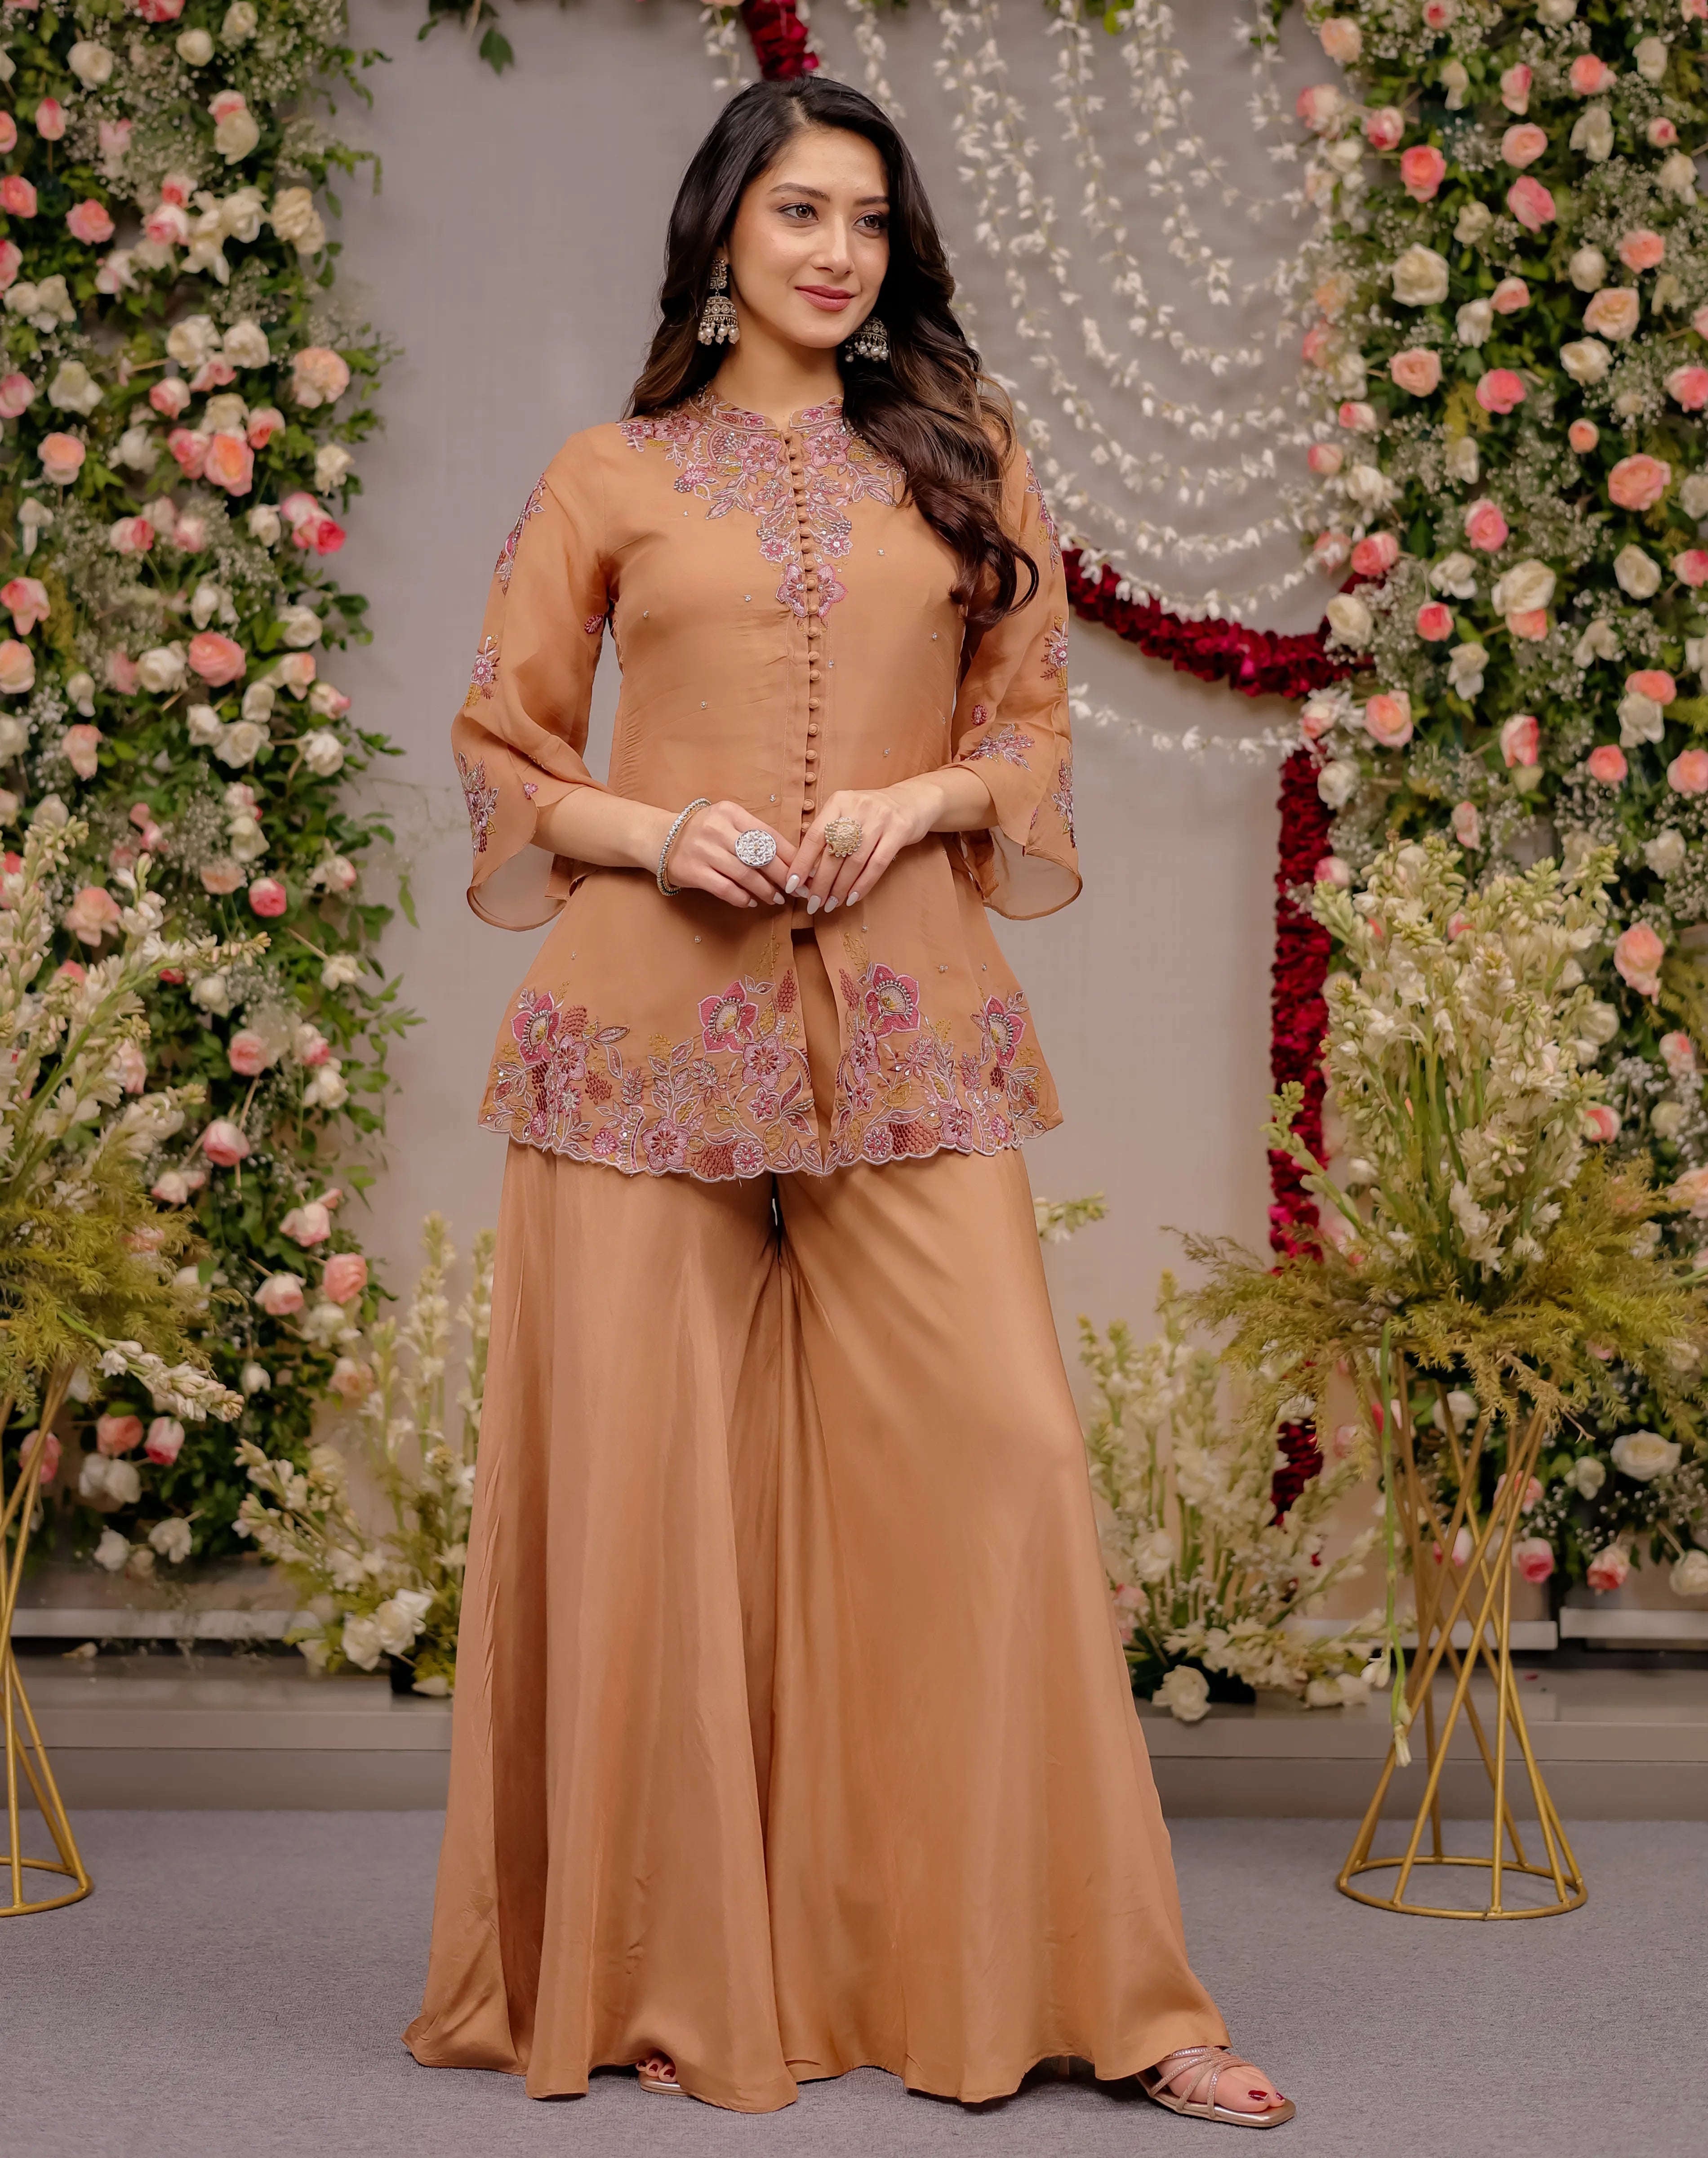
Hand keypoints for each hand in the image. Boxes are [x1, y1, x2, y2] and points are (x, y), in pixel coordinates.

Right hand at [664, 799, 796, 909]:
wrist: (660, 838)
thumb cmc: (704, 832)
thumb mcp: (728, 823)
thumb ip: (754, 836)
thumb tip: (792, 860)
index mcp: (731, 813)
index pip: (770, 836)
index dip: (791, 857)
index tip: (804, 873)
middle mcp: (717, 829)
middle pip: (761, 856)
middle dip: (783, 876)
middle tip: (796, 890)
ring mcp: (704, 850)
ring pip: (746, 875)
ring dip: (766, 890)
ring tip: (776, 898)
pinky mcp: (693, 871)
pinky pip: (726, 889)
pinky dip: (743, 898)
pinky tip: (751, 901)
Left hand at [787, 772, 990, 913]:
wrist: (912, 801)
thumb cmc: (872, 814)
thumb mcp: (848, 814)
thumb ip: (829, 836)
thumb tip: (806, 872)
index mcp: (839, 802)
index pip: (815, 836)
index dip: (801, 863)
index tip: (792, 885)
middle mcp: (858, 807)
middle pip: (833, 852)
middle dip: (821, 882)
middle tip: (813, 903)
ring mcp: (880, 818)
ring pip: (854, 861)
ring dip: (840, 888)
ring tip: (831, 904)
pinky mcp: (899, 831)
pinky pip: (877, 864)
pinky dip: (863, 884)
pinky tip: (853, 898)